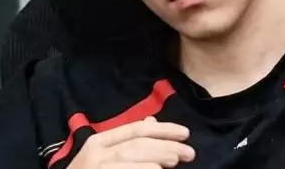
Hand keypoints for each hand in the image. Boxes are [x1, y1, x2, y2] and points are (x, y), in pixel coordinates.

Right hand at [66, 117, 195, 168]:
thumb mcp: (103, 155)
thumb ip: (127, 140)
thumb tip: (152, 122)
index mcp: (99, 141)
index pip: (135, 129)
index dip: (162, 129)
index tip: (186, 133)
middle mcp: (96, 152)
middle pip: (135, 143)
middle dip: (165, 145)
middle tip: (188, 152)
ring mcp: (96, 168)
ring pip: (129, 156)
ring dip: (156, 157)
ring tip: (175, 161)